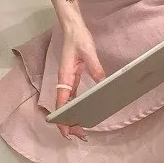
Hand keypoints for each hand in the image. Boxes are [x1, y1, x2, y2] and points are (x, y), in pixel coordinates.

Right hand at [55, 15, 104, 140]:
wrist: (73, 28)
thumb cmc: (78, 39)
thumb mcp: (89, 52)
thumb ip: (95, 67)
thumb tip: (103, 82)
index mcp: (64, 77)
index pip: (61, 102)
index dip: (62, 118)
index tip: (67, 131)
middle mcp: (63, 81)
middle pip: (62, 107)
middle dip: (68, 122)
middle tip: (80, 134)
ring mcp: (67, 80)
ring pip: (66, 103)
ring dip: (71, 116)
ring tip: (81, 129)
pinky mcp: (71, 77)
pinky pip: (72, 96)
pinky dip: (75, 106)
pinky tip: (82, 112)